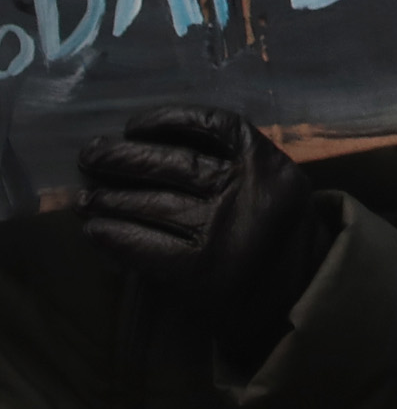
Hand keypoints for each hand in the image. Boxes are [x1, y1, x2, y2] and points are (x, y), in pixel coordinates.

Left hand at [79, 105, 334, 360]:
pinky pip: (144, 244)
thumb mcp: (274, 180)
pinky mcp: (199, 268)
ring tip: (87, 200)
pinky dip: (114, 236)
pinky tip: (95, 231)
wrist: (297, 289)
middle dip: (123, 157)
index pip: (214, 125)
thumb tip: (153, 142)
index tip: (134, 125)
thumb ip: (235, 158)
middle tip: (90, 156)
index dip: (168, 118)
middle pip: (174, 163)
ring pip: (153, 203)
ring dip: (109, 199)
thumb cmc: (273, 228)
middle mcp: (245, 189)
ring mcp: (221, 229)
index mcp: (266, 162)